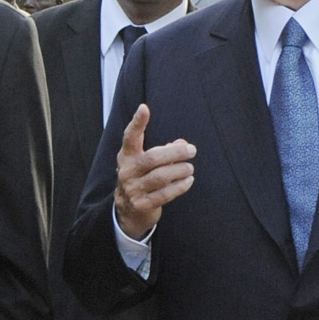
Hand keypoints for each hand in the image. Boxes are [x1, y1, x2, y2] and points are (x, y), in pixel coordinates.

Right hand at [113, 104, 196, 240]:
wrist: (128, 211)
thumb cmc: (142, 179)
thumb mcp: (148, 163)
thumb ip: (165, 151)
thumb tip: (183, 144)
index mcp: (126, 156)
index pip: (130, 137)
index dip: (137, 123)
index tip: (144, 108)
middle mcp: (126, 171)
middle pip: (152, 158)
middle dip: (175, 153)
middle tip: (192, 150)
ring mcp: (132, 189)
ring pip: (160, 177)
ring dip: (180, 171)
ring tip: (190, 168)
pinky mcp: (142, 204)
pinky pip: (165, 194)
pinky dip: (180, 186)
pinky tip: (188, 181)